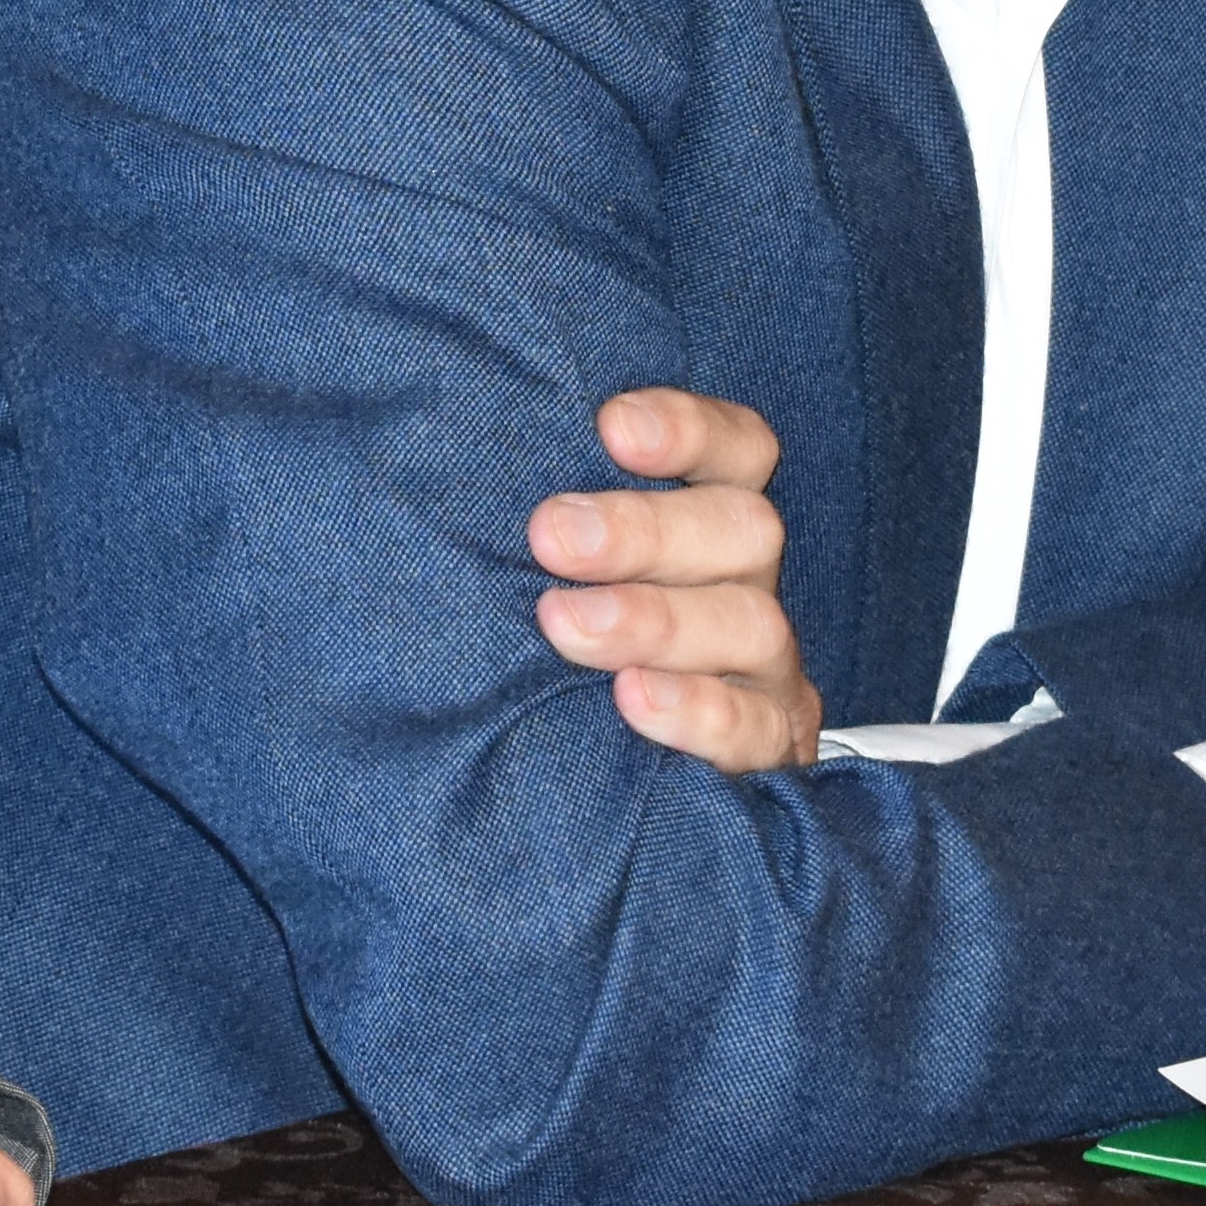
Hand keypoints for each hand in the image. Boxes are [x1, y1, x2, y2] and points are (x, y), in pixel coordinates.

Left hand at [528, 386, 821, 769]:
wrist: (564, 778)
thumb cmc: (548, 630)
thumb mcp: (545, 566)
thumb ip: (538, 518)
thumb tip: (435, 444)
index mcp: (708, 517)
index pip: (737, 447)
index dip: (688, 429)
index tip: (610, 428)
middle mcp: (749, 580)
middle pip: (743, 528)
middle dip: (644, 529)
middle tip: (551, 537)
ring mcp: (768, 666)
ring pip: (751, 624)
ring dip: (656, 620)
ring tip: (565, 626)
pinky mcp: (770, 746)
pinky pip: (759, 730)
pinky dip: (699, 712)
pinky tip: (634, 701)